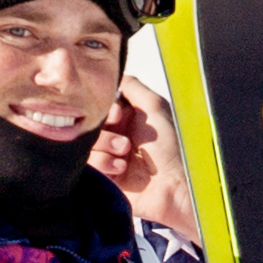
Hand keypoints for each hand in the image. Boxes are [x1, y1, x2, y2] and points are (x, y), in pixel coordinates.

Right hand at [95, 74, 198, 247]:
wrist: (175, 188)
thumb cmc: (173, 149)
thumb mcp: (155, 107)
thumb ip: (133, 86)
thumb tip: (114, 74)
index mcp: (131, 117)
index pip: (102, 105)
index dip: (106, 110)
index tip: (118, 116)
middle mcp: (120, 134)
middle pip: (91, 124)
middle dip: (106, 132)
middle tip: (126, 142)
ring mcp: (111, 155)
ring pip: (87, 144)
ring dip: (106, 148)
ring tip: (126, 156)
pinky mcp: (105, 175)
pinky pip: (89, 164)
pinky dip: (105, 164)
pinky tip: (121, 170)